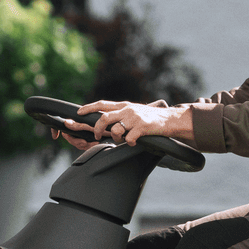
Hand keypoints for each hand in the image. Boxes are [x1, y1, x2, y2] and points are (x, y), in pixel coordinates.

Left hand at [70, 100, 191, 148]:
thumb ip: (122, 114)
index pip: (102, 104)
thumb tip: (108, 121)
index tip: (78, 112)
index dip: (88, 107)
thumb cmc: (152, 118)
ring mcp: (134, 118)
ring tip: (122, 139)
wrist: (171, 119)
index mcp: (124, 106)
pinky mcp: (142, 127)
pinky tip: (134, 143)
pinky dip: (129, 143)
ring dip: (116, 138)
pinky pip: (129, 139)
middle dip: (96, 128)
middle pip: (104, 118)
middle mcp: (127, 110)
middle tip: (95, 137)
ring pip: (115, 129)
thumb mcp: (135, 111)